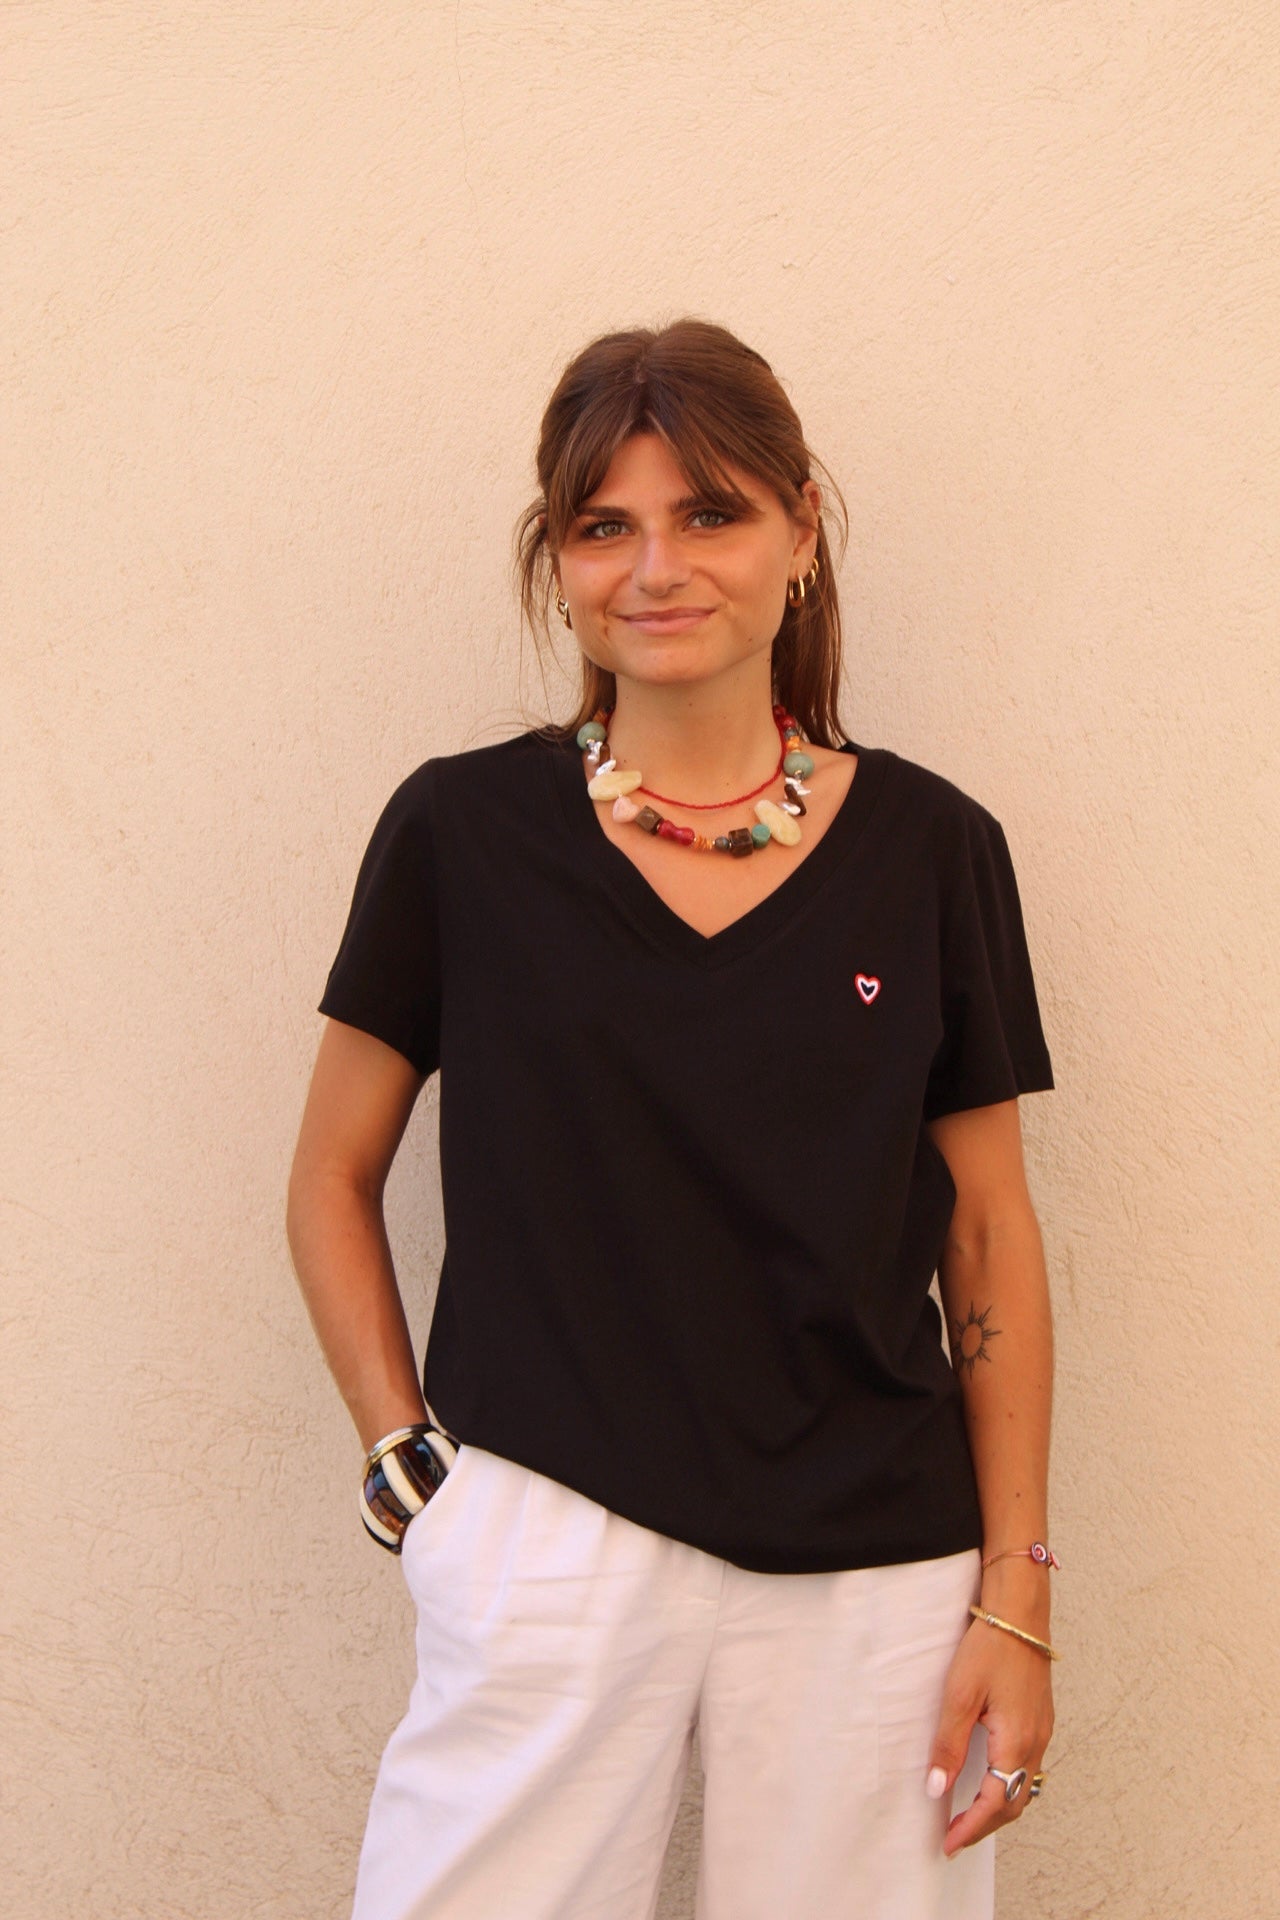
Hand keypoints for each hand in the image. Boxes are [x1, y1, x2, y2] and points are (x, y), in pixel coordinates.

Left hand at [926, 1613, 1053, 1856]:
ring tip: (968, 1816)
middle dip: (985, 1826)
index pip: (996, 1804)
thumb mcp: (959, 1696)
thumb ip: (949, 1746)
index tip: (948, 1843)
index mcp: (1016, 1741)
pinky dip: (1009, 1786)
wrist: (1020, 1613)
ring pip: (1024, 1787)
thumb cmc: (989, 1648)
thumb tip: (937, 1789)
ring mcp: (1042, 1731)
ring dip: (998, 1808)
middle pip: (1015, 1803)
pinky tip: (990, 1781)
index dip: (971, 1827)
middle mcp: (1036, 1742)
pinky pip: (1028, 1767)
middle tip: (955, 1835)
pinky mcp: (1040, 1719)